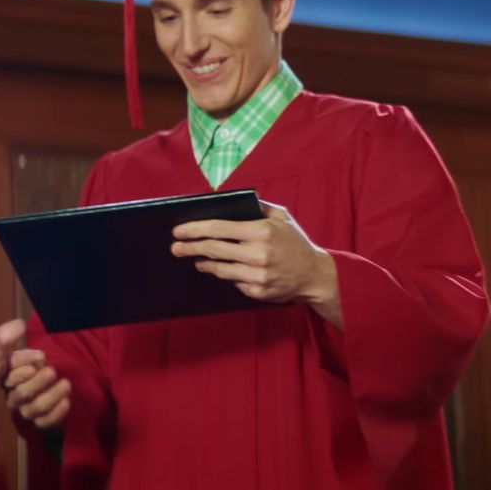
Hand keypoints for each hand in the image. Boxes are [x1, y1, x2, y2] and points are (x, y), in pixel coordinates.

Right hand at [4, 349, 70, 429]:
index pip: (10, 375)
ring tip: (66, 384)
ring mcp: (25, 411)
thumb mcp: (32, 359)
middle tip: (52, 372)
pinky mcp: (39, 422)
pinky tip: (66, 401)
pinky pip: (46, 421)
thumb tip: (40, 358)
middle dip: (38, 382)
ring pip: (35, 407)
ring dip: (52, 395)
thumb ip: (31, 357)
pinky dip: (57, 412)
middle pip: (21, 393)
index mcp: (8, 380)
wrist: (50, 388)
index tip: (39, 359)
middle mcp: (14, 397)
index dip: (22, 368)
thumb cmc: (38, 368)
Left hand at [171, 200, 343, 327]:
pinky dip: (225, 275)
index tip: (178, 231)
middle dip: (190, 247)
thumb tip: (231, 199)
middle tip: (175, 247)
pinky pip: (233, 282)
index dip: (195, 229)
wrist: (314, 274)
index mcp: (261, 232)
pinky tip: (220, 269)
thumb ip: (258, 206)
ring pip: (219, 269)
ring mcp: (257, 276)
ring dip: (203, 263)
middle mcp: (258, 254)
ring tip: (196, 258)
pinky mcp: (258, 292)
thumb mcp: (282, 217)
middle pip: (213, 250)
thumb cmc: (295, 242)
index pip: (219, 229)